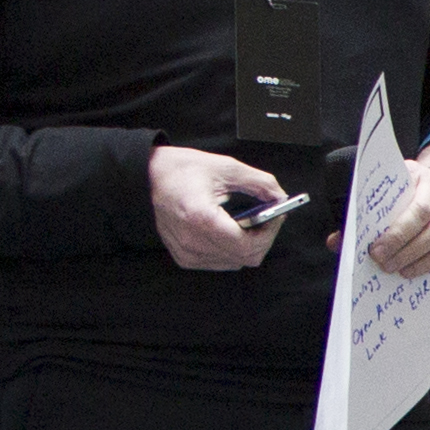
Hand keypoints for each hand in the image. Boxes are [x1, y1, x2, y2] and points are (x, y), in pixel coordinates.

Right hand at [151, 143, 294, 269]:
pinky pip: (220, 262)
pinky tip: (230, 230)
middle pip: (245, 258)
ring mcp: (186, 253)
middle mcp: (191, 241)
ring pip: (234, 262)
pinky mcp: (183, 257)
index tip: (276, 215)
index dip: (269, 232)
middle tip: (267, 218)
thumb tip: (280, 196)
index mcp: (201, 219)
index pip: (248, 245)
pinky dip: (232, 249)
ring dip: (248, 245)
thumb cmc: (181, 169)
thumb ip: (259, 182)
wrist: (148, 176)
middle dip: (262, 238)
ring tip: (248, 222)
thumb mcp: (225, 167)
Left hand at [371, 140, 429, 275]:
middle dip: (402, 244)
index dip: (395, 229)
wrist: (426, 189)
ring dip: (416, 256)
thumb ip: (358, 216)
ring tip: (393, 268)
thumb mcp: (376, 196)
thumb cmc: (393, 194)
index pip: (412, 202)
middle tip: (381, 261)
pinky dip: (428, 263)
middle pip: (426, 219)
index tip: (373, 248)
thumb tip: (336, 243)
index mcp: (417, 175)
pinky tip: (409, 271)